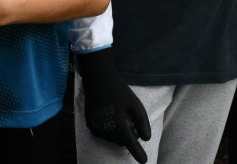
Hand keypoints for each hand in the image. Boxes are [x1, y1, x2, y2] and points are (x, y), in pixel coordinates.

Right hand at [77, 48, 150, 162]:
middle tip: (129, 118)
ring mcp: (97, 129)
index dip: (139, 154)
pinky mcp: (91, 126)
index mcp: (121, 126)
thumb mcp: (136, 105)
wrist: (98, 80)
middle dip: (128, 134)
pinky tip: (108, 114)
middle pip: (123, 141)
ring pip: (113, 138)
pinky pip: (104, 133)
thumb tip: (146, 139)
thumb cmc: (120, 91)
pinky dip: (108, 128)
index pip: (132, 146)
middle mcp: (108, 131)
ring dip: (118, 132)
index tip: (144, 161)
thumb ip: (142, 123)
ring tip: (118, 114)